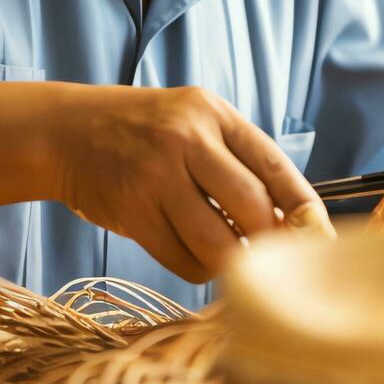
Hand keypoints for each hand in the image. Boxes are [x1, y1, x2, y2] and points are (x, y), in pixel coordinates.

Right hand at [51, 85, 330, 282]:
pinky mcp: (131, 211)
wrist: (66, 131)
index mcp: (213, 115)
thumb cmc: (145, 132)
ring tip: (231, 257)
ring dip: (233, 262)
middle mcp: (186, 140)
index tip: (318, 234)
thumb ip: (237, 158)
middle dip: (269, 241)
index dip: (304, 207)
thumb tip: (290, 219)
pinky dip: (199, 268)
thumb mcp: (194, 121)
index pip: (276, 165)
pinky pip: (183, 259)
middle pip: (253, 208)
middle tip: (271, 255)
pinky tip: (195, 256)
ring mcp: (156, 176)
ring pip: (218, 243)